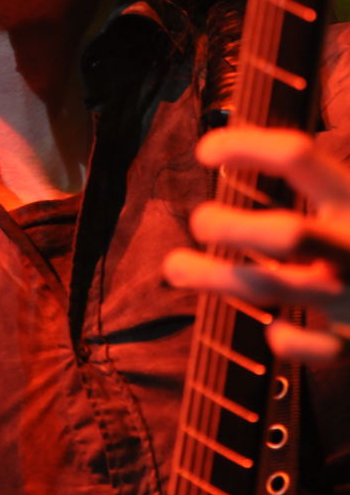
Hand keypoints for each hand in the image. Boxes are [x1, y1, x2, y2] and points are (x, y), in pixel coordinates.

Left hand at [164, 125, 349, 363]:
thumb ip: (321, 173)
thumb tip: (281, 145)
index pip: (297, 157)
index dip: (246, 146)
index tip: (206, 150)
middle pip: (286, 234)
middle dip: (232, 226)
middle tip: (201, 221)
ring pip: (274, 289)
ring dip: (215, 278)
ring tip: (174, 267)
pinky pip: (313, 349)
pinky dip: (288, 340)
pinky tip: (270, 329)